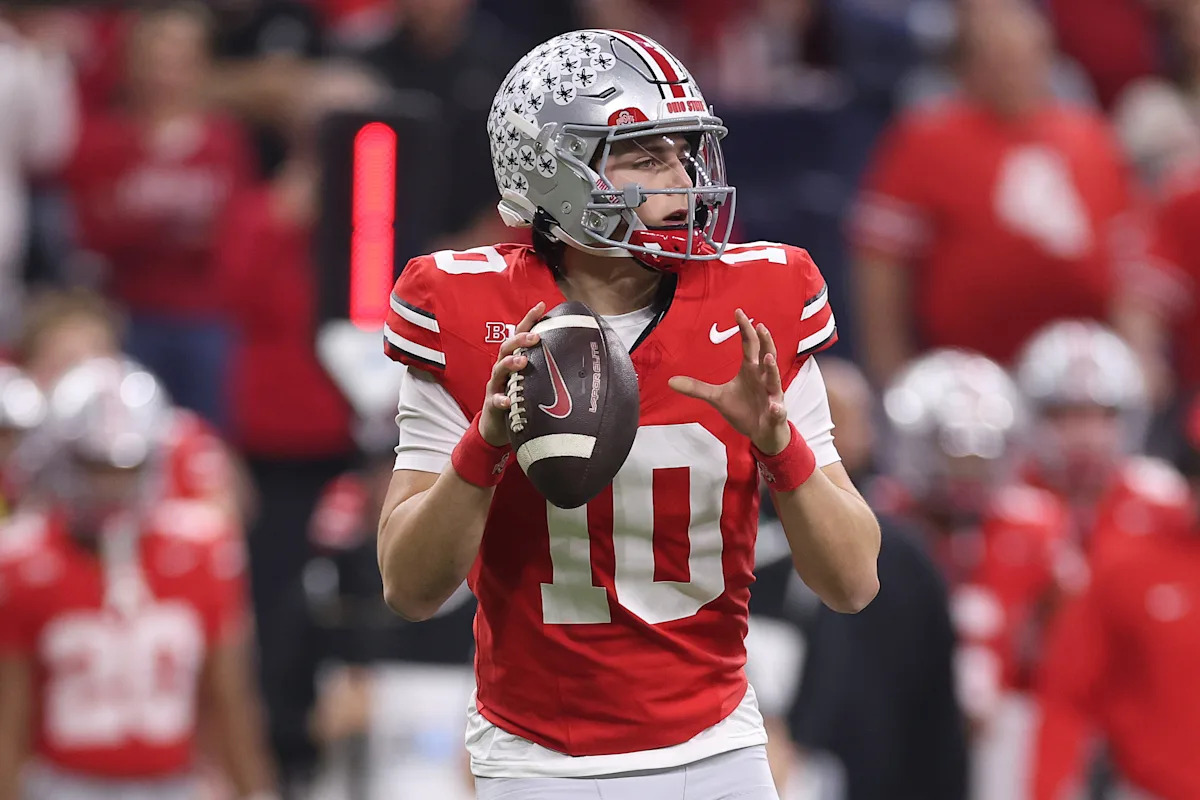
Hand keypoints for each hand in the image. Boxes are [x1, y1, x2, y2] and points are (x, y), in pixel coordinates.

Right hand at [478, 302, 544, 446]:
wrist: (496, 426)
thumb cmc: (519, 398)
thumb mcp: (532, 379)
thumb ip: (546, 367)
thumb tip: (578, 358)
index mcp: (514, 359)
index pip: (520, 334)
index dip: (529, 320)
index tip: (541, 306)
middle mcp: (503, 369)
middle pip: (507, 347)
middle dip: (520, 339)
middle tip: (535, 337)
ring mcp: (496, 385)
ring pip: (499, 369)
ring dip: (510, 363)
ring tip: (522, 361)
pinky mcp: (493, 404)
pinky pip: (496, 401)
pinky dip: (502, 399)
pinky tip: (508, 400)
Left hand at [668, 308, 790, 454]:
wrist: (762, 433)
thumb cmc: (744, 409)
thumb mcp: (717, 397)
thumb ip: (697, 388)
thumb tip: (670, 381)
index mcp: (750, 370)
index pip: (750, 345)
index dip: (745, 329)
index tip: (738, 312)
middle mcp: (763, 378)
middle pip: (766, 355)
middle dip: (765, 341)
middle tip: (760, 326)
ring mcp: (772, 395)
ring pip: (774, 380)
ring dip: (772, 369)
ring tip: (767, 359)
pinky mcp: (776, 414)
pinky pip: (778, 411)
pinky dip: (777, 409)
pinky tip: (775, 407)